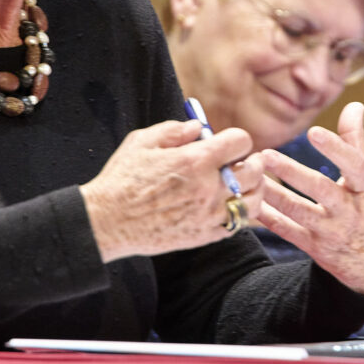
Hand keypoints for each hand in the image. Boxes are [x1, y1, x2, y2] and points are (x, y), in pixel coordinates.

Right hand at [80, 119, 263, 262]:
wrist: (108, 222)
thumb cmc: (122, 179)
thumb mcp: (142, 141)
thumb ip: (174, 130)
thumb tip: (200, 127)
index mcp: (195, 161)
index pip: (240, 141)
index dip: (236, 139)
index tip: (228, 144)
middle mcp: (209, 188)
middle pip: (254, 171)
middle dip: (250, 162)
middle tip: (241, 162)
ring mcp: (210, 215)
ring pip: (253, 201)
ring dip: (252, 189)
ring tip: (241, 185)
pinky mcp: (206, 235)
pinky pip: (239, 224)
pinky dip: (239, 213)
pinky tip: (226, 206)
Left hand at [256, 102, 363, 298]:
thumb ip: (355, 142)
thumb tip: (355, 105)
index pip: (355, 166)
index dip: (336, 149)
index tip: (313, 131)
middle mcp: (350, 211)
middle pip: (321, 190)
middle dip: (292, 173)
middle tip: (265, 155)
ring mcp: (331, 232)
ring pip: (299, 212)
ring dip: (273, 193)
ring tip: (251, 175)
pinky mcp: (314, 247)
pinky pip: (287, 231)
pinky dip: (268, 217)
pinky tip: (250, 201)